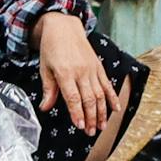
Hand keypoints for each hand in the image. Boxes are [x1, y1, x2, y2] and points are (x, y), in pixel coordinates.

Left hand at [35, 11, 117, 134]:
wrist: (64, 27)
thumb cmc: (51, 48)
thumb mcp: (45, 68)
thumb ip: (48, 89)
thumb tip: (45, 107)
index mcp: (65, 73)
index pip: (73, 98)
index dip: (77, 113)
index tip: (80, 126)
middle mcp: (81, 72)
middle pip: (89, 99)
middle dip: (91, 118)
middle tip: (91, 132)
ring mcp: (91, 69)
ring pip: (100, 94)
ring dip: (102, 112)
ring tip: (102, 126)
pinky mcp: (98, 67)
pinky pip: (107, 84)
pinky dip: (113, 97)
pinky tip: (116, 109)